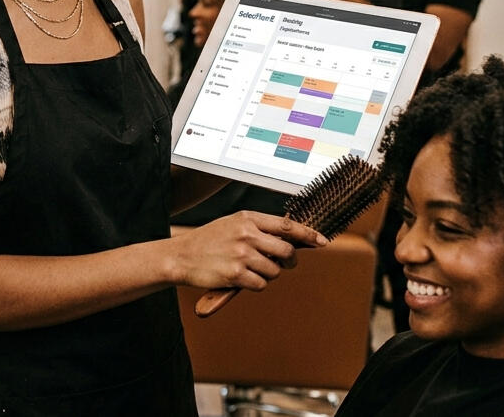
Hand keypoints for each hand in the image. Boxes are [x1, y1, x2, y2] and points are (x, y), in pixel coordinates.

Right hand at [167, 211, 326, 290]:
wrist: (181, 256)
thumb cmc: (208, 241)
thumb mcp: (233, 224)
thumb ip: (258, 228)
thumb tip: (288, 238)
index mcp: (247, 218)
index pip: (287, 226)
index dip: (308, 234)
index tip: (322, 241)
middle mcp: (246, 235)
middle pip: (286, 250)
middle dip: (290, 260)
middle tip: (286, 263)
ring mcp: (241, 255)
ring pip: (274, 271)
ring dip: (268, 274)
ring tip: (252, 270)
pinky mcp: (235, 275)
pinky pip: (261, 284)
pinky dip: (256, 284)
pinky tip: (242, 279)